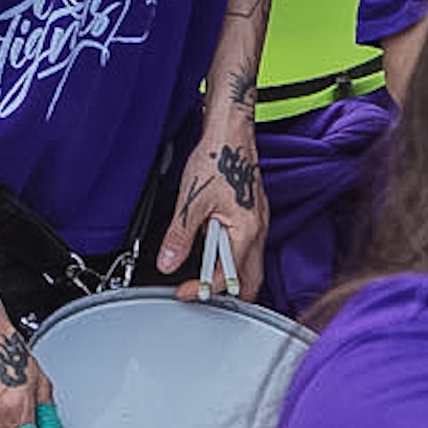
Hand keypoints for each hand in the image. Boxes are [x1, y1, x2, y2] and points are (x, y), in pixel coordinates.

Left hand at [159, 112, 267, 304]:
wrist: (230, 133)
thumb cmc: (217, 158)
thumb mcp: (191, 201)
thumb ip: (180, 236)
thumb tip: (168, 262)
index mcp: (246, 231)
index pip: (227, 277)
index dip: (202, 289)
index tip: (183, 292)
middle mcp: (258, 232)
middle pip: (249, 282)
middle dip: (225, 295)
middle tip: (196, 292)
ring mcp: (259, 225)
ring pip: (249, 267)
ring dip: (227, 275)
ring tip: (199, 272)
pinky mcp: (255, 217)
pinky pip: (247, 249)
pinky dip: (230, 258)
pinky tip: (212, 248)